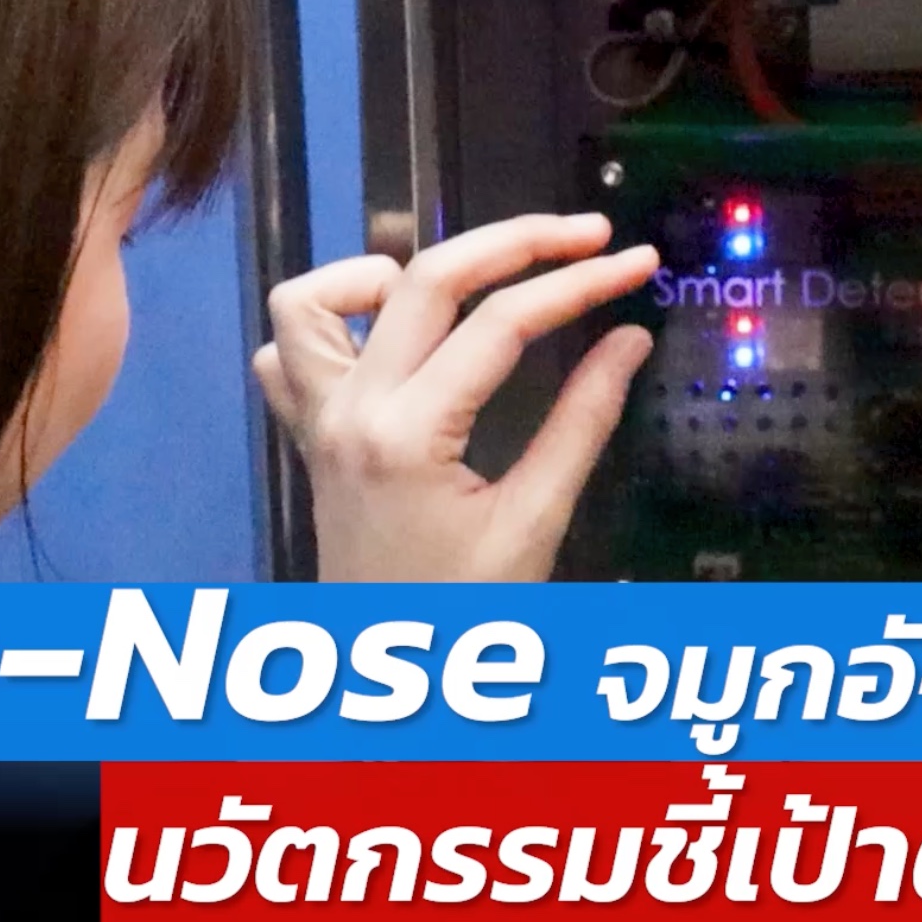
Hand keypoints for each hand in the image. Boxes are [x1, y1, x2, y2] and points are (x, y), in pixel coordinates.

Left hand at [251, 213, 657, 581]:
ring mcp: (317, 420)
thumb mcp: (534, 521)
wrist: (391, 685)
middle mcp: (347, 412)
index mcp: (406, 436)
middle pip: (423, 276)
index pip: (502, 323)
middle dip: (515, 242)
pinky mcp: (310, 437)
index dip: (579, 282)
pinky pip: (285, 353)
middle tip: (587, 236)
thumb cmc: (465, 618)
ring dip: (391, 270)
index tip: (636, 262)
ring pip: (314, 297)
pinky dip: (331, 322)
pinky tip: (394, 333)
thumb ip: (582, 422)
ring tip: (467, 282)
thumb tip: (630, 339)